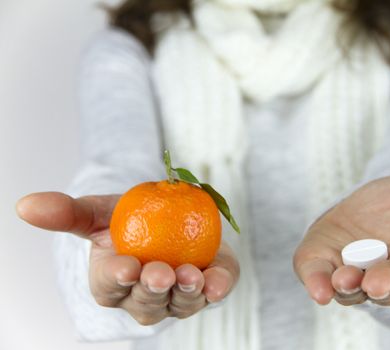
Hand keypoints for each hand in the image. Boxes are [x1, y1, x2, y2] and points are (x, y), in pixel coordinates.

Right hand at [16, 192, 238, 324]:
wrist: (169, 214)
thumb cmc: (128, 218)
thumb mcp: (98, 211)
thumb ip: (68, 212)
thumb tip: (25, 205)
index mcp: (113, 282)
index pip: (110, 287)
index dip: (116, 280)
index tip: (125, 267)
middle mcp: (144, 298)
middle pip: (146, 304)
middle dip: (153, 291)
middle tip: (160, 274)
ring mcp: (178, 297)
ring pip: (180, 305)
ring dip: (186, 293)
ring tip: (190, 275)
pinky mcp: (209, 285)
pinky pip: (215, 291)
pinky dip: (219, 288)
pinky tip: (219, 283)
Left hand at [294, 176, 389, 306]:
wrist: (364, 204)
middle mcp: (386, 273)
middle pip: (386, 286)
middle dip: (382, 285)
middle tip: (378, 283)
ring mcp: (353, 272)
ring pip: (352, 288)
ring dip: (348, 286)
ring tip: (345, 278)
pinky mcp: (323, 266)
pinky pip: (319, 279)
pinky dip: (318, 284)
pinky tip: (318, 289)